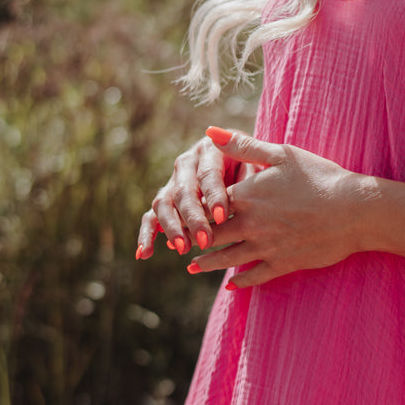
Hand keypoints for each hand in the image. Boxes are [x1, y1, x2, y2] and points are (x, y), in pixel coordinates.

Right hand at [135, 129, 242, 259]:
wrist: (241, 161)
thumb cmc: (254, 165)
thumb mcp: (259, 162)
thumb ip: (250, 175)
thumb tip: (242, 196)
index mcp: (209, 150)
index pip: (208, 174)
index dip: (214, 196)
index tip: (222, 217)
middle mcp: (186, 163)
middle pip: (184, 192)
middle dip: (193, 218)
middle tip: (205, 241)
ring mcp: (173, 181)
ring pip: (164, 204)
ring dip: (171, 228)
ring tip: (182, 248)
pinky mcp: (166, 199)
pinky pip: (151, 216)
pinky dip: (146, 234)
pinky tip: (145, 254)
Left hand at [182, 129, 364, 287]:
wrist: (354, 210)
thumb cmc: (320, 177)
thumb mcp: (281, 154)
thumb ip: (243, 145)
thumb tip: (210, 133)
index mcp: (246, 195)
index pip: (208, 204)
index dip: (190, 208)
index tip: (177, 211)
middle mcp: (250, 224)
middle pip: (211, 234)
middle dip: (192, 239)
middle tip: (176, 244)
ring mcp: (266, 247)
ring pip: (227, 258)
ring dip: (207, 264)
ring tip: (192, 268)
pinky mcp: (283, 263)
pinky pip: (255, 276)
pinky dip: (241, 281)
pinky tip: (230, 285)